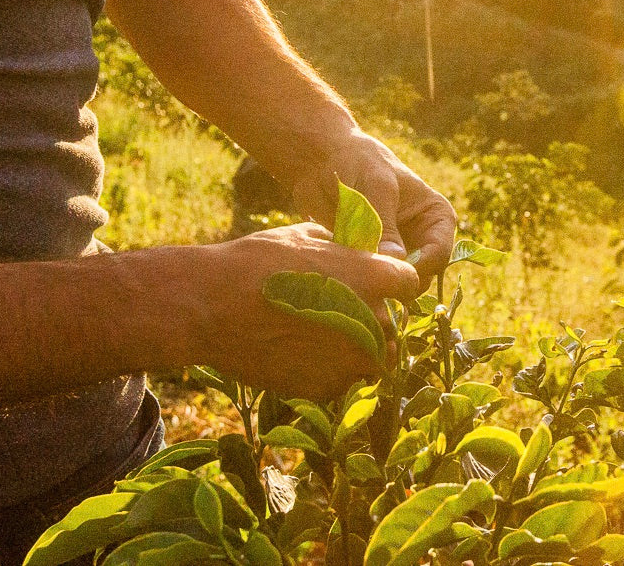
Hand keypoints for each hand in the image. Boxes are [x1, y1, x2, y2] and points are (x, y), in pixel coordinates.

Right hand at [188, 223, 418, 397]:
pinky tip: (299, 351)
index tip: (375, 281)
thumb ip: (338, 245)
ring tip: (324, 333)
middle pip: (394, 324)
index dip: (392, 280)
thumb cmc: (257, 260)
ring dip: (359, 348)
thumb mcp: (303, 235)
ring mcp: (351, 360)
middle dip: (375, 317)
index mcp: (373, 278)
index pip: (409, 282)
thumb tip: (347, 249)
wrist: (213, 306)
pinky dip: (329, 369)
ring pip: (375, 358)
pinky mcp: (327, 387)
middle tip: (341, 309)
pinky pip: (342, 379)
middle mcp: (372, 322)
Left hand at [289, 129, 455, 286]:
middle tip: (370, 281)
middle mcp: (419, 239)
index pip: (439, 254)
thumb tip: (396, 261)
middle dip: (396, 281)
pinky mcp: (366, 260)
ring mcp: (392, 252)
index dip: (418, 268)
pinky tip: (340, 271)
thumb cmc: (358, 160)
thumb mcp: (376, 185)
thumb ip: (385, 223)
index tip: (391, 271)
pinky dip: (357, 282)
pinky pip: (368, 282)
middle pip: (419, 277)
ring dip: (375, 284)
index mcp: (435, 217)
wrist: (321, 158)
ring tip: (352, 273)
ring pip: (393, 283)